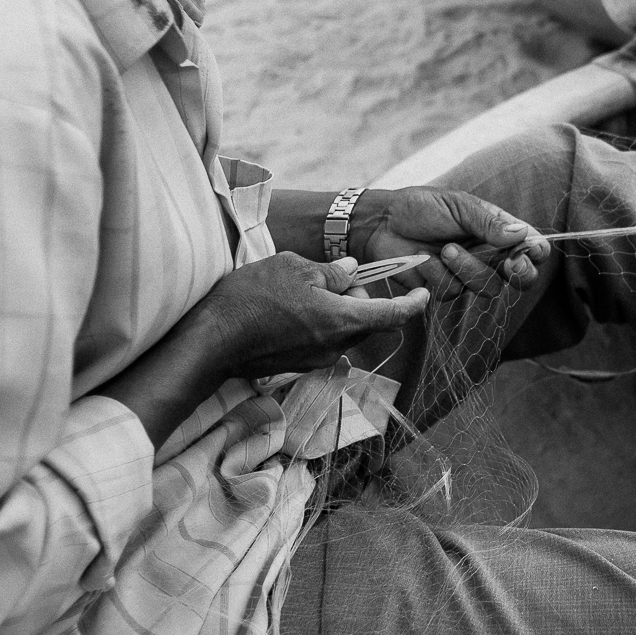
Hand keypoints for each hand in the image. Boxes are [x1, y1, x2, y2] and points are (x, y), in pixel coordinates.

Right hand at [97, 253, 427, 447]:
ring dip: (335, 310)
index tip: (426, 293)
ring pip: (343, 330)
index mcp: (341, 321)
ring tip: (300, 289)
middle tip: (331, 277)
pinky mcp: (297, 365)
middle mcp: (335, 347)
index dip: (413, 303)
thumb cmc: (251, 298)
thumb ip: (331, 271)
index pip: (392, 314)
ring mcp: (315, 360)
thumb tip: (353, 272)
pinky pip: (321, 340)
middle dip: (359, 298)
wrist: (209, 340)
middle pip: (365, 320)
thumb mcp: (294, 269)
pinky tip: (287, 308)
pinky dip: (317, 323)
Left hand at [349, 187, 550, 302]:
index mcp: (497, 231)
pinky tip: (424, 259)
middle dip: (518, 273)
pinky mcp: (444, 288)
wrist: (381, 223)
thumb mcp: (458, 207)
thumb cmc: (421, 207)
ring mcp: (467, 274)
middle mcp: (488, 255)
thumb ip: (489, 223)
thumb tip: (522, 234)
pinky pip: (453, 291)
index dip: (537, 253)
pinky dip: (438, 274)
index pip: (532, 247)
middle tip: (509, 263)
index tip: (530, 252)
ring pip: (488, 287)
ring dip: (467, 268)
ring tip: (445, 248)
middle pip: (520, 277)